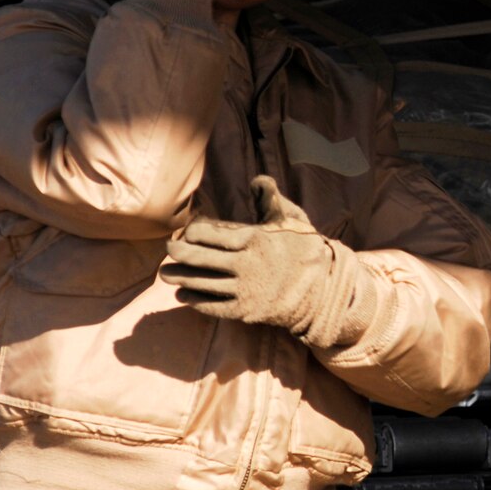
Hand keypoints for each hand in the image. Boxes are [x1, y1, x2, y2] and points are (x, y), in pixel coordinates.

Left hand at [161, 177, 375, 346]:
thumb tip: (256, 179)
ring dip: (181, 278)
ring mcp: (245, 290)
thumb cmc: (306, 250)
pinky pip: (213, 306)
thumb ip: (271, 198)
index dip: (195, 232)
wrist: (324, 290)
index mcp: (255, 239)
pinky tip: (183, 297)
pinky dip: (195, 302)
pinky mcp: (246, 310)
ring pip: (203, 283)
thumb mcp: (293, 218)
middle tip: (168, 249)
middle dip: (180, 253)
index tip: (188, 232)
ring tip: (166, 274)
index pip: (212, 234)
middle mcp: (246, 265)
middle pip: (201, 258)